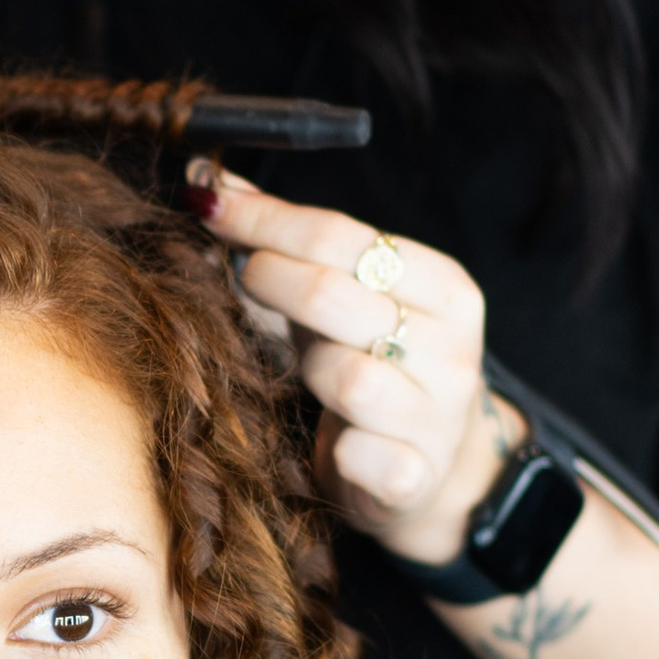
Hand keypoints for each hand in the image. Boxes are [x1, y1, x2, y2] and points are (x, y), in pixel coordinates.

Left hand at [189, 165, 512, 568]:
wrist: (430, 474)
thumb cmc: (377, 369)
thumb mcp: (349, 300)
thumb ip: (290, 241)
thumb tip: (210, 182)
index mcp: (445, 288)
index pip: (342, 235)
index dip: (265, 219)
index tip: (208, 205)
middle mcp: (450, 347)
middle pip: (331, 294)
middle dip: (267, 278)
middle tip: (240, 276)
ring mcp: (437, 414)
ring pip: (341, 373)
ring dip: (306, 369)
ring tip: (309, 374)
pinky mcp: (413, 476)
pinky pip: (353, 450)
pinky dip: (334, 446)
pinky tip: (336, 440)